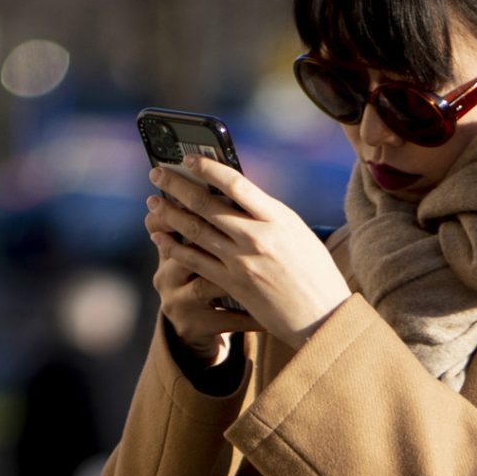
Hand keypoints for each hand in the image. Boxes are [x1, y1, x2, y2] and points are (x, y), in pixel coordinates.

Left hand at [147, 156, 351, 352]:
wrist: (323, 317)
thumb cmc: (314, 271)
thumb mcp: (297, 232)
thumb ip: (267, 214)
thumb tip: (234, 195)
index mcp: (276, 218)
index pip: (235, 183)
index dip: (207, 168)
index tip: (189, 159)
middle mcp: (256, 237)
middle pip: (206, 204)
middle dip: (176, 186)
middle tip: (157, 174)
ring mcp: (242, 262)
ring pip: (195, 231)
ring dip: (169, 215)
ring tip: (153, 204)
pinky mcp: (233, 284)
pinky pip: (195, 261)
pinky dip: (174, 248)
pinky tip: (160, 238)